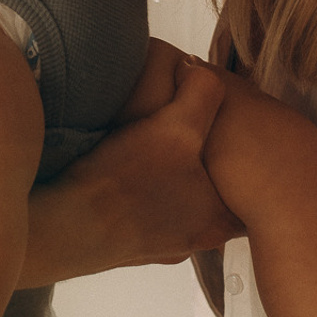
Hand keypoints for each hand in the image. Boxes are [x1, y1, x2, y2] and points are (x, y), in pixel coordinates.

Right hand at [21, 40, 243, 286]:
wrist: (65, 225)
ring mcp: (159, 246)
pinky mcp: (127, 244)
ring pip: (179, 205)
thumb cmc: (126, 180)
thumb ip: (202, 92)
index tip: (241, 143)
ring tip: (159, 147)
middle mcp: (194, 239)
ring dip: (173, 179)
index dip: (250, 164)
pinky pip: (147, 213)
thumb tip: (201, 70)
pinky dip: (143, 191)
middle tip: (198, 135)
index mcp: (217, 218)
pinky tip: (127, 168)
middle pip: (214, 197)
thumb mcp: (177, 125)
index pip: (251, 195)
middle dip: (208, 166)